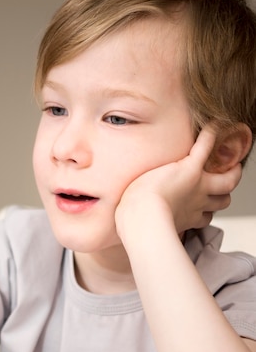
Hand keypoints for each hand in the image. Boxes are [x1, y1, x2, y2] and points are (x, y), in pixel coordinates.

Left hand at [116, 124, 241, 238]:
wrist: (141, 216)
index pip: (206, 217)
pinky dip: (210, 136)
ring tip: (228, 159)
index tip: (204, 206)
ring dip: (230, 170)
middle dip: (224, 194)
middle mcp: (196, 202)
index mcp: (185, 216)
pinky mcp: (190, 169)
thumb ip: (140, 221)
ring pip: (227, 180)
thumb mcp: (142, 223)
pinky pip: (205, 147)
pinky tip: (212, 126)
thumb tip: (122, 225)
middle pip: (224, 200)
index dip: (208, 210)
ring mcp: (197, 185)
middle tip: (223, 183)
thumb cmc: (137, 223)